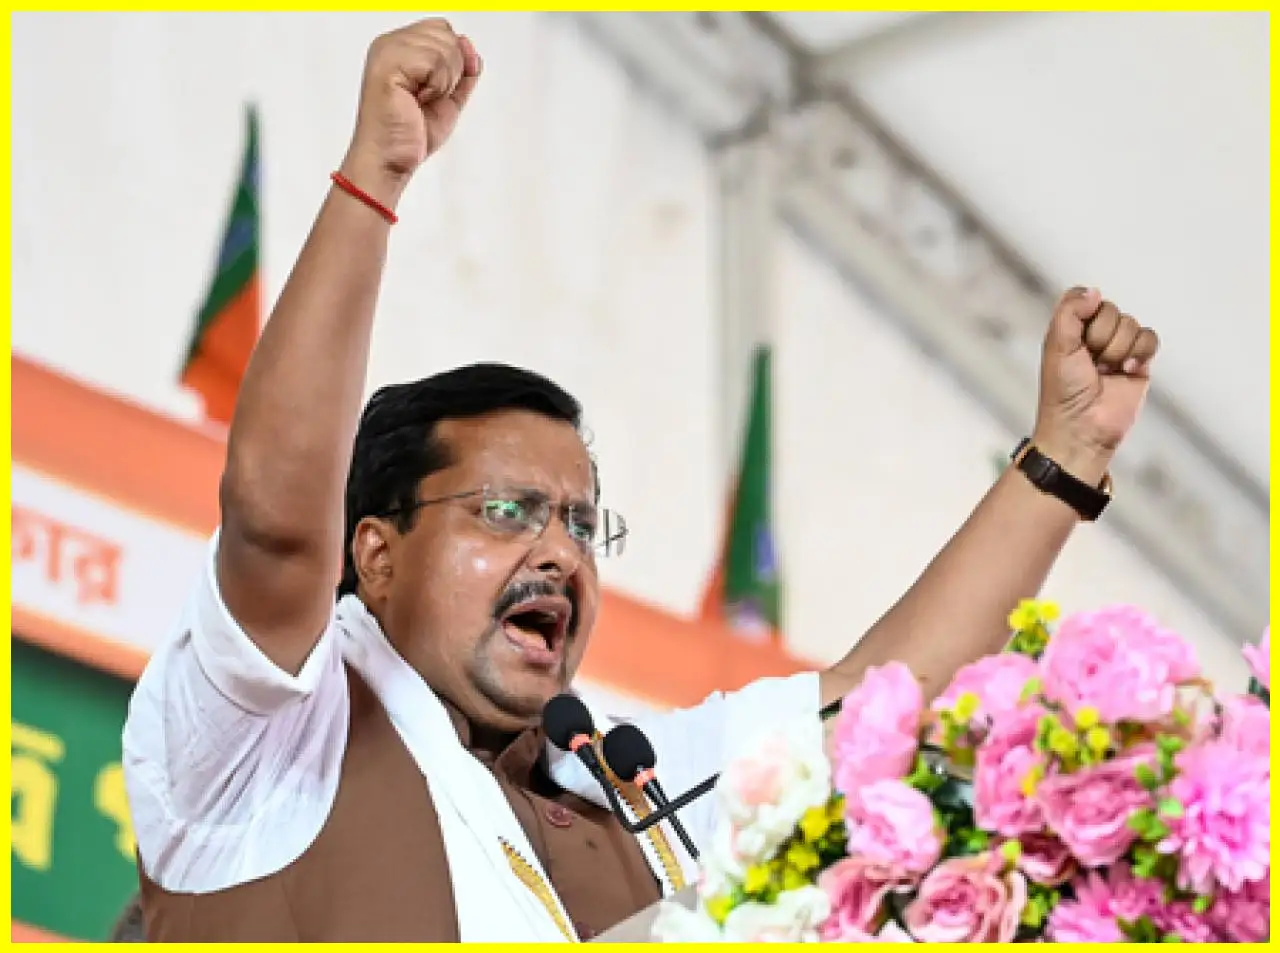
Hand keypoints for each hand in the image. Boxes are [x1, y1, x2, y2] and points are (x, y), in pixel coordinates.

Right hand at [341, 19, 482, 205]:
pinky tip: (417, 100)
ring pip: (444, 46)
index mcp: (400, 47)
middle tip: (428, 97)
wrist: (390, 161)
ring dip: (443, 81)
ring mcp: (388, 51)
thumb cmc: (408, 135)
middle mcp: (390, 43)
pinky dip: (437, 86)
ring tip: (421, 99)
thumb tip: (469, 48)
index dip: (455, 57)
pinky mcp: (389, 63)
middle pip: (445, 33)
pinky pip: (435, 60)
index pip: (442, 29)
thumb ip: (461, 71)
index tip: (442, 87)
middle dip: (450, 71)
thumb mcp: (447, 97)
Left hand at [1033, 287, 1159, 481]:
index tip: (1077, 339)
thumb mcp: (1057, 346)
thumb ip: (1070, 313)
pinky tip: (1126, 371)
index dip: (1086, 315)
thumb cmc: (1063, 392)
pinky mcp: (1139, 363)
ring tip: (1106, 372)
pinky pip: (1149, 339)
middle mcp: (1094, 337)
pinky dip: (1139, 353)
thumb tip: (1094, 291)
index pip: (1087, 299)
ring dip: (1118, 349)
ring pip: (1131, 324)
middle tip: (1091, 363)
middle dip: (1101, 337)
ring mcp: (1118, 349)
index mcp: (1070, 331)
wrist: (1083, 428)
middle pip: (1112, 311)